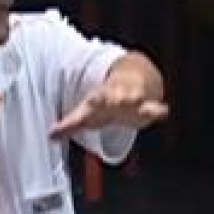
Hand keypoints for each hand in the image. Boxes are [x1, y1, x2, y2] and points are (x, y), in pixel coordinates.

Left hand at [50, 73, 168, 139]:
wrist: (134, 78)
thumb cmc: (108, 100)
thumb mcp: (88, 112)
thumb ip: (70, 125)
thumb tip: (50, 136)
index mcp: (99, 98)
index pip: (89, 104)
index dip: (82, 112)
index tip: (78, 114)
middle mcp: (116, 96)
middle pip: (115, 97)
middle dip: (115, 98)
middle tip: (110, 98)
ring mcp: (134, 98)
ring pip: (136, 98)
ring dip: (136, 101)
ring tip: (138, 103)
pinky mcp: (149, 104)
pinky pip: (156, 107)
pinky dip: (159, 110)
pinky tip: (164, 112)